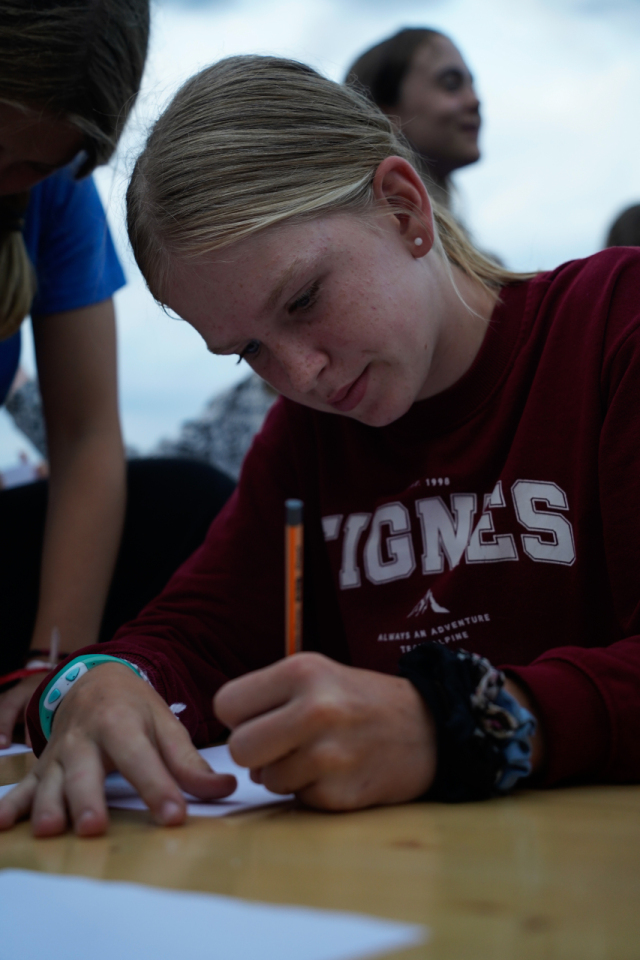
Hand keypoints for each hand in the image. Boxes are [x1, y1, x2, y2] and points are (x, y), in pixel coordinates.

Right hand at [0, 663, 236, 836]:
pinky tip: (1, 824)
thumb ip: (190, 762)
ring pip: (50, 781)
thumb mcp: (166, 725)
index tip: (174, 815)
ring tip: (51, 830)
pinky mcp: (43, 767)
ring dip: (48, 805)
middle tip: (94, 827)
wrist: (95, 679)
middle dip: (88, 798)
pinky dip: (11, 806)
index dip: (158, 787)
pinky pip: (23, 787)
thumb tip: (226, 788)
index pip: (141, 757)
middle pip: (85, 770)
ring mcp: (59, 753)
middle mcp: (85, 737)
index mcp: (121, 722)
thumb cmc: (135, 707)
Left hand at [214, 652, 436, 810]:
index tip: (262, 719)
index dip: (239, 717)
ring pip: (266, 779)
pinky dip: (313, 792)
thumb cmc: (361, 701)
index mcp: (302, 671)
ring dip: (286, 774)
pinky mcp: (342, 792)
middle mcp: (315, 708)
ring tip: (320, 755)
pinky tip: (339, 773)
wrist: (430, 727)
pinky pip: (298, 800)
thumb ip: (271, 698)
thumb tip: (233, 744)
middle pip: (239, 748)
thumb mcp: (318, 675)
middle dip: (254, 753)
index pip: (227, 703)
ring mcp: (330, 753)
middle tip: (283, 745)